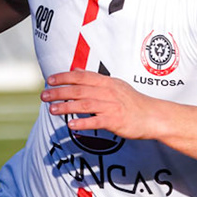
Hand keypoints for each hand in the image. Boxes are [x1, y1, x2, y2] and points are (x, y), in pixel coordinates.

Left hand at [43, 70, 167, 141]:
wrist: (152, 116)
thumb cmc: (132, 102)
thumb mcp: (115, 85)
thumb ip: (95, 79)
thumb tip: (76, 71)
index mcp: (106, 82)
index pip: (81, 77)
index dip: (63, 78)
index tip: (49, 80)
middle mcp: (108, 92)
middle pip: (79, 90)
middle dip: (59, 92)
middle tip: (44, 96)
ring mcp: (111, 106)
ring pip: (84, 104)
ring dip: (66, 107)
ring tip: (51, 110)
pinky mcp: (115, 121)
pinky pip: (96, 121)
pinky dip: (82, 123)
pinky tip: (71, 125)